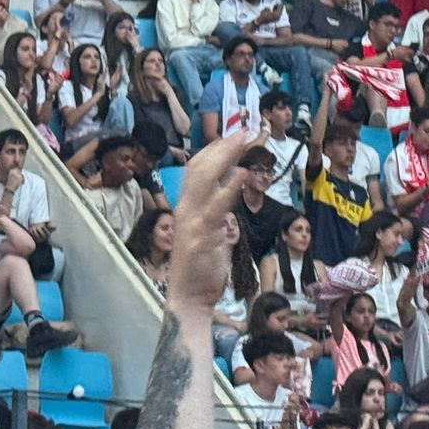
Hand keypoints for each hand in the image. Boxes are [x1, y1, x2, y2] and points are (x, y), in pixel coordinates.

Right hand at [165, 130, 252, 312]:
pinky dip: (228, 188)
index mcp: (186, 205)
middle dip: (221, 146)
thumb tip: (232, 181)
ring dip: (225, 157)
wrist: (188, 298)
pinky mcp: (201, 236)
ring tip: (243, 140)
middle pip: (200, 167)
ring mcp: (191, 220)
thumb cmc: (200, 265)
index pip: (197, 167)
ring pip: (205, 179)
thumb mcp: (209, 229)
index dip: (214, 149)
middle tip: (243, 130)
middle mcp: (185, 208)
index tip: (233, 135)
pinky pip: (216, 207)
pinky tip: (241, 175)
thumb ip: (217, 206)